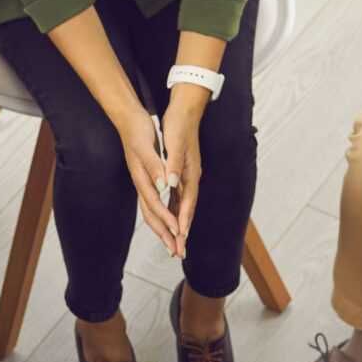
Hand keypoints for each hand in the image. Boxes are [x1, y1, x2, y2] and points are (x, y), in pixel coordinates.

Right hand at [114, 113, 182, 255]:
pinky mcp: (147, 180)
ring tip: (174, 245)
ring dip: (164, 230)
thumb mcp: (146, 146)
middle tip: (177, 252)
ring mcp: (144, 183)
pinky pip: (155, 205)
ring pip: (153, 213)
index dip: (167, 220)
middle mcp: (142, 184)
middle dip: (164, 235)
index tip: (178, 234)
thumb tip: (162, 186)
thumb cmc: (137, 130)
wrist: (127, 119)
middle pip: (152, 216)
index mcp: (142, 178)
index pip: (156, 205)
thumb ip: (154, 167)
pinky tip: (170, 222)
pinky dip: (163, 217)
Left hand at [160, 99, 205, 257]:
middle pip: (186, 210)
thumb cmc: (179, 126)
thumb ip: (173, 165)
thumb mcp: (175, 144)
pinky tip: (172, 219)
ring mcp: (188, 176)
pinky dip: (177, 211)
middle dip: (182, 232)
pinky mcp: (183, 172)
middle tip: (178, 253)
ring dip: (180, 225)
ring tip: (176, 244)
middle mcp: (191, 177)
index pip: (187, 203)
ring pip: (183, 206)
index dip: (182, 221)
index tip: (179, 239)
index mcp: (190, 173)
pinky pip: (180, 198)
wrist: (187, 108)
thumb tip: (171, 184)